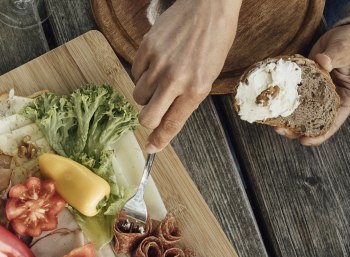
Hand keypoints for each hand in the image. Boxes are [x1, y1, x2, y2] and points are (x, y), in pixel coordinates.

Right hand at [132, 0, 240, 152]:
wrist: (209, 6)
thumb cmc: (214, 40)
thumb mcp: (208, 76)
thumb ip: (187, 99)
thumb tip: (166, 121)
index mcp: (196, 89)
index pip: (171, 124)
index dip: (159, 141)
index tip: (151, 149)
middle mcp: (175, 79)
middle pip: (147, 116)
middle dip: (148, 118)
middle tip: (155, 109)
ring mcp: (159, 63)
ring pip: (139, 95)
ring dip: (146, 93)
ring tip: (161, 77)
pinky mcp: (146, 48)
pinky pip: (135, 72)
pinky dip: (142, 72)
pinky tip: (157, 61)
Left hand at [277, 23, 349, 145]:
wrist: (349, 32)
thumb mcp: (345, 49)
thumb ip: (333, 57)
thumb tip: (321, 63)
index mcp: (348, 98)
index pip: (334, 122)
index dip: (319, 134)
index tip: (303, 141)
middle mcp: (333, 99)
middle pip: (315, 121)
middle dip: (297, 129)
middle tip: (279, 130)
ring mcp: (320, 94)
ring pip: (303, 112)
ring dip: (288, 118)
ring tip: (271, 120)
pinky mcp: (309, 85)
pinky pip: (296, 97)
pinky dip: (285, 101)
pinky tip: (272, 103)